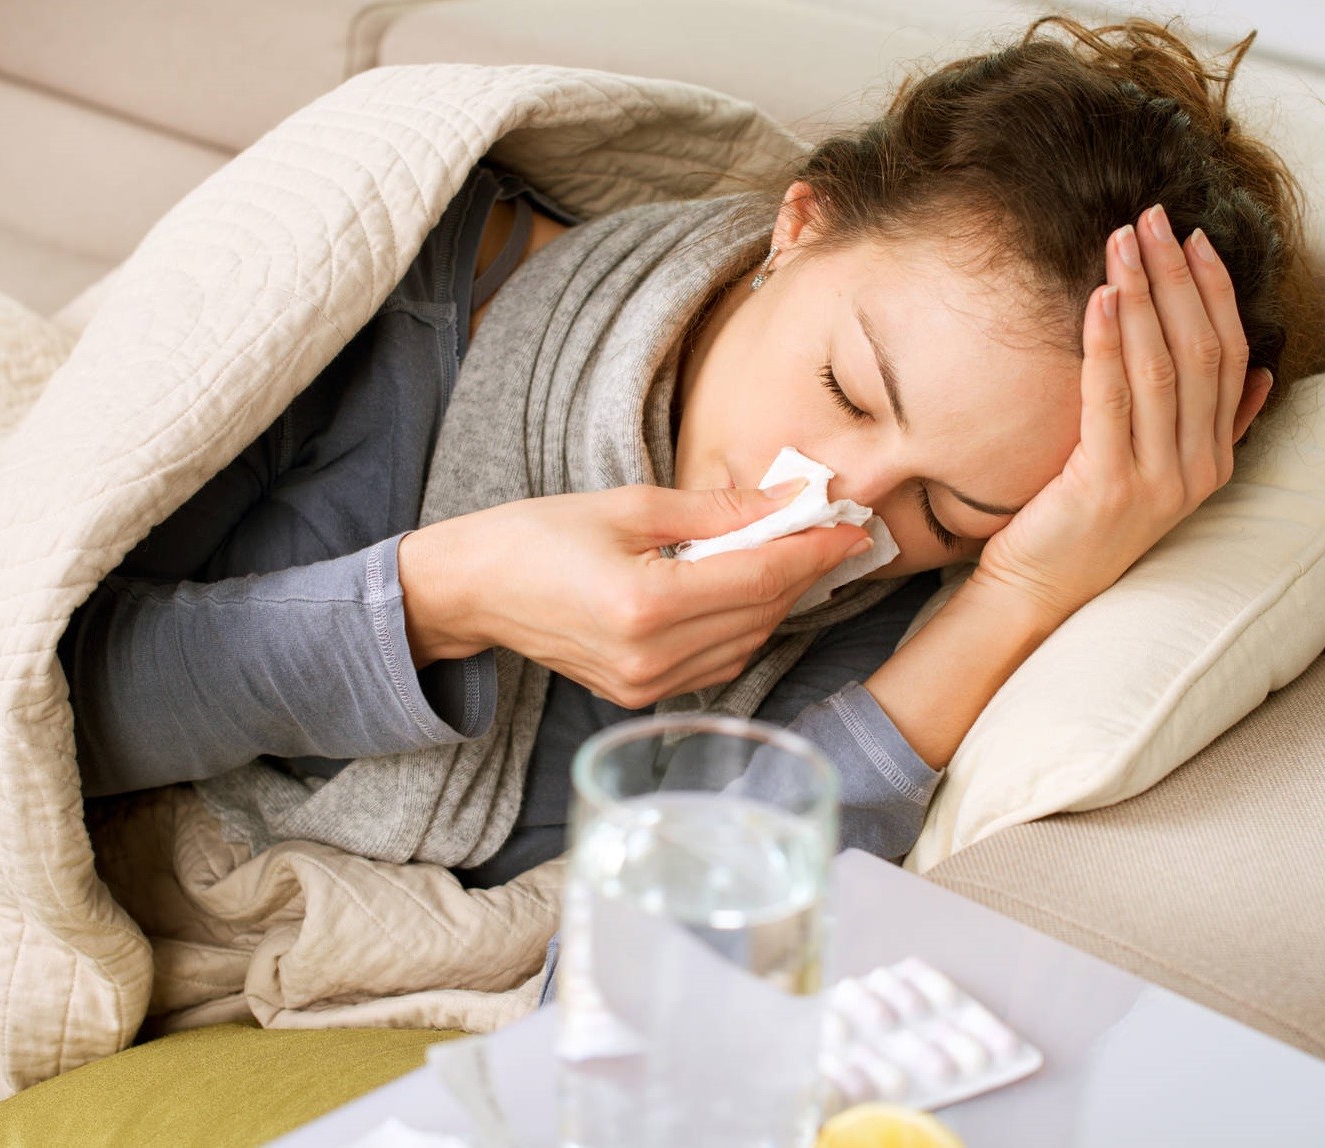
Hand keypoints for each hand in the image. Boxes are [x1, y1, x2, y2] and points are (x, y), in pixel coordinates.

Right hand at [398, 483, 869, 707]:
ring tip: (792, 556)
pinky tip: (748, 591)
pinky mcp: (640, 695)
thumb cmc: (539, 535)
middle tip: (829, 532)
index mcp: (645, 604)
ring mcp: (645, 686)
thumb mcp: (630, 506)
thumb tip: (788, 502)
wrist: (475, 590)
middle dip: (802, 572)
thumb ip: (717, 511)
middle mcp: (650, 657)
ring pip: (747, 644)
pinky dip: (744, 626)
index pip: (759, 579)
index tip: (849, 526)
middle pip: (760, 614)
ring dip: (777, 600)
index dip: (812, 552)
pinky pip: (717, 663)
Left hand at [973, 204, 1273, 622]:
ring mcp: (1158, 481)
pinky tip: (1096, 298)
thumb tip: (1260, 376)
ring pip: (1161, 368)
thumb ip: (1211, 428)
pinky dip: (1106, 344)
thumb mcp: (1157, 473)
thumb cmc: (1083, 524)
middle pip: (1199, 351)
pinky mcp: (1109, 487)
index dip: (1215, 292)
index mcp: (1214, 459)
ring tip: (1121, 242)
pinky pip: (1112, 401)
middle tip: (1152, 218)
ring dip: (1141, 296)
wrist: (1039, 591)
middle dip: (1176, 277)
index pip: (1228, 356)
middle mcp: (1196, 469)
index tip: (1193, 238)